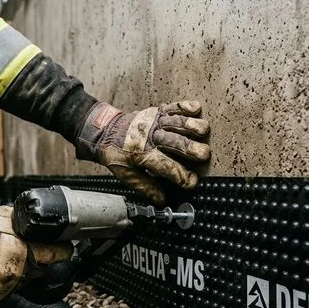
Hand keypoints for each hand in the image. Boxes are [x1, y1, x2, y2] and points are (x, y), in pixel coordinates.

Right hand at [0, 204, 71, 301]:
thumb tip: (33, 221)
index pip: (59, 253)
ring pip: (25, 278)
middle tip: (24, 250)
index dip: (63, 249)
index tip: (66, 248)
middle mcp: (23, 270)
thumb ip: (22, 222)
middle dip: (37, 260)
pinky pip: (9, 287)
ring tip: (3, 257)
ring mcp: (11, 284)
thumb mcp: (5, 217)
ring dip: (21, 270)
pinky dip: (5, 279)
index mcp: (29, 250)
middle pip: (41, 268)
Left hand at [78, 101, 209, 204]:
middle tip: (204, 155)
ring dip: (193, 126)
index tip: (192, 182)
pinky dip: (186, 106)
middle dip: (192, 149)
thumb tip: (162, 200)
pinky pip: (174, 106)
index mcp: (143, 155)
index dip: (182, 176)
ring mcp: (155, 122)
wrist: (104, 130)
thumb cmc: (116, 153)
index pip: (167, 167)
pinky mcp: (157, 111)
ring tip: (204, 132)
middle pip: (176, 142)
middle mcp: (151, 137)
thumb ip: (145, 187)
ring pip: (178, 122)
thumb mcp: (126, 174)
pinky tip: (196, 109)